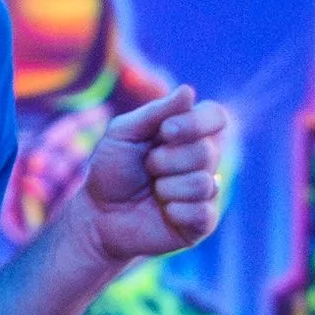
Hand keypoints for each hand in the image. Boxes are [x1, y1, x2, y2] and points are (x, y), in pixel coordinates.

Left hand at [80, 85, 228, 266]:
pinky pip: (202, 213)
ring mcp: (206, 191)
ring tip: (153, 192)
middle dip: (166, 161)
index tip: (165, 131)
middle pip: (208, 151)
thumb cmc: (112, 171)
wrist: (98, 215)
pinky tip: (163, 212)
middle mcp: (204, 159)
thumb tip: (188, 91)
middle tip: (148, 168)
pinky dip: (175, 211)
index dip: (195, 123)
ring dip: (167, 188)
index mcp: (190, 132)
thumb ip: (155, 113)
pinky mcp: (202, 223)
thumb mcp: (123, 133)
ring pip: (204, 183)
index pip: (216, 116)